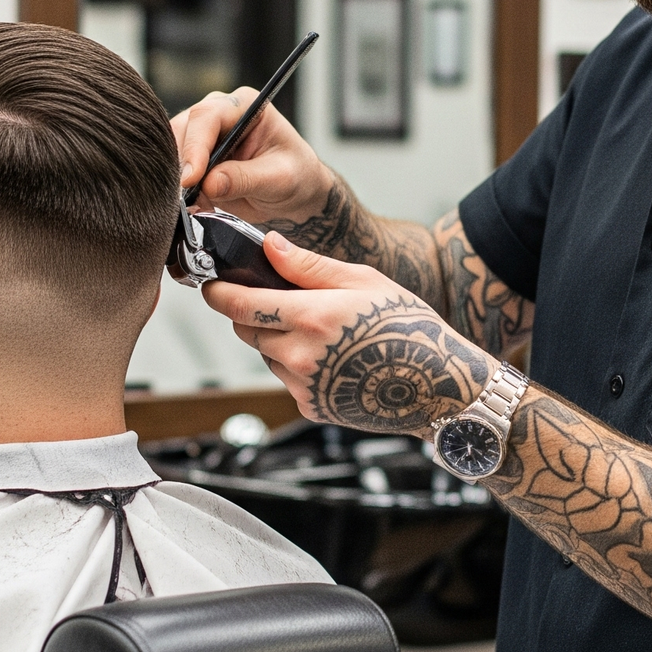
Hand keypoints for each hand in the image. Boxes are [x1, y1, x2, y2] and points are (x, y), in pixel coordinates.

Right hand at [170, 88, 331, 227]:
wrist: (295, 194)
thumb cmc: (296, 175)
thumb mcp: (280, 178)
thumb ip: (246, 178)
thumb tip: (210, 183)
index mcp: (245, 105)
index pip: (208, 117)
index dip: (196, 147)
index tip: (191, 178)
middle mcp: (219, 114)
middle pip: (183, 130)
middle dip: (181, 164)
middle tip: (185, 196)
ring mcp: (204, 136)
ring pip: (172, 150)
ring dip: (177, 178)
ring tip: (194, 203)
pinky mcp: (195, 159)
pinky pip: (174, 169)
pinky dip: (178, 189)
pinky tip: (193, 204)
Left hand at [203, 231, 491, 435]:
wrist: (438, 386)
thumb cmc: (409, 327)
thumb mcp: (364, 281)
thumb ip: (309, 266)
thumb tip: (268, 245)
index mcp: (311, 317)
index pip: (240, 305)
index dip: (218, 293)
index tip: (212, 285)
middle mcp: (300, 355)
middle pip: (245, 330)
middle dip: (250, 312)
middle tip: (276, 300)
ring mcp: (304, 385)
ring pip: (264, 354)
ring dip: (274, 339)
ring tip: (318, 330)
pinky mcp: (311, 406)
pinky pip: (285, 378)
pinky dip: (295, 363)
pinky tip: (330, 355)